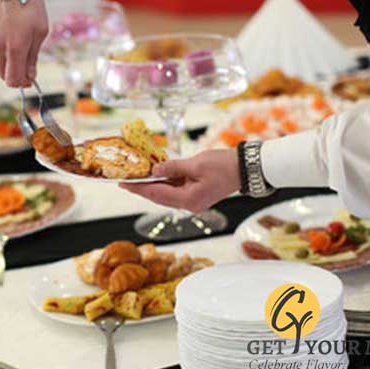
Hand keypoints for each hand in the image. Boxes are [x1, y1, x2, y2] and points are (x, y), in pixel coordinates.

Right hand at [0, 0, 48, 86]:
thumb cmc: (30, 5)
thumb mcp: (40, 32)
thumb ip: (33, 57)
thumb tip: (29, 77)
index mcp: (14, 47)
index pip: (13, 80)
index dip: (22, 83)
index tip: (30, 79)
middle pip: (3, 75)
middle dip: (15, 74)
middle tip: (27, 66)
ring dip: (8, 61)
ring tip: (19, 44)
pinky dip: (0, 49)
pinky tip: (8, 33)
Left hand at [120, 149, 239, 212]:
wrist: (245, 169)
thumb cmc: (224, 166)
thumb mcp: (196, 164)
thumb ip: (173, 168)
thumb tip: (155, 170)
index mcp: (189, 200)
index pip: (157, 194)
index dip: (139, 188)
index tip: (124, 183)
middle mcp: (189, 204)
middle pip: (159, 197)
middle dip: (142, 188)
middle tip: (125, 181)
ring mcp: (193, 200)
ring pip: (166, 193)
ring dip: (153, 185)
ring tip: (137, 176)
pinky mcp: (196, 194)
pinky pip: (175, 189)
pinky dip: (165, 182)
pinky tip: (156, 174)